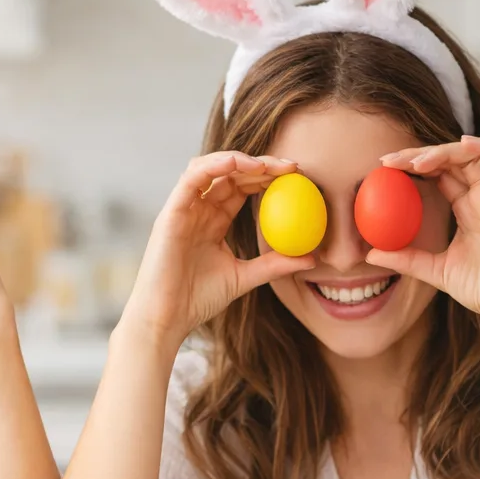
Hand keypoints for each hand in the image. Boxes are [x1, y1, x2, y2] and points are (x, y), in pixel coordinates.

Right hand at [122, 151, 313, 350]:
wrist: (167, 318)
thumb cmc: (198, 300)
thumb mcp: (245, 277)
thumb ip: (275, 264)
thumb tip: (312, 258)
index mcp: (212, 220)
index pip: (241, 187)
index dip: (268, 177)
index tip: (297, 177)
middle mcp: (197, 209)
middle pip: (229, 173)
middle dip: (261, 164)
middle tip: (291, 167)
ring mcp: (183, 209)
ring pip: (209, 167)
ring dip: (239, 160)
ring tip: (268, 166)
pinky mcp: (171, 213)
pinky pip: (192, 178)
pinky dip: (214, 165)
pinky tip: (240, 165)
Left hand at [367, 136, 479, 331]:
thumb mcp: (435, 271)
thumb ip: (406, 259)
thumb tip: (369, 255)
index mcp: (468, 209)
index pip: (440, 174)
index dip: (415, 166)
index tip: (384, 168)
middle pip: (453, 160)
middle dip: (421, 154)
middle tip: (389, 161)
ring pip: (476, 154)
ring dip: (444, 150)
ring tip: (415, 162)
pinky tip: (462, 145)